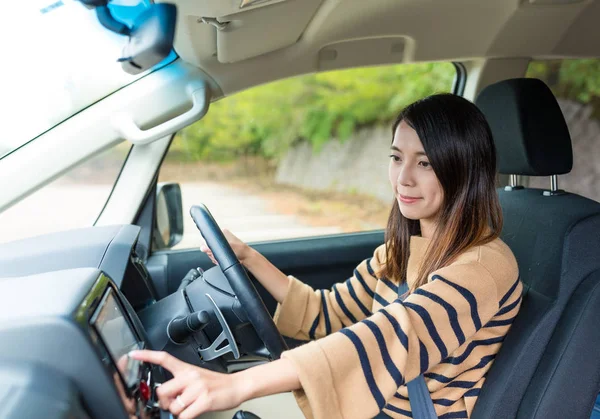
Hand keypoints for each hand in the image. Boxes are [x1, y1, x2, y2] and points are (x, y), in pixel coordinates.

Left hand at [129, 350, 250, 418]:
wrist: (237, 386)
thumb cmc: (216, 384)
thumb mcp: (197, 377)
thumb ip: (181, 382)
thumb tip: (166, 396)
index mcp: (186, 369)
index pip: (164, 358)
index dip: (146, 355)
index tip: (133, 354)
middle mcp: (190, 376)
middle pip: (163, 390)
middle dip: (165, 402)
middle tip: (174, 403)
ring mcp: (197, 388)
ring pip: (174, 406)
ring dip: (178, 411)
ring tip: (189, 407)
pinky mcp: (204, 400)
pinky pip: (185, 415)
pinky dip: (186, 417)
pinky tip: (194, 412)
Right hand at [200, 229, 252, 264]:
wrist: (247, 258)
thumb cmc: (240, 250)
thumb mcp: (225, 249)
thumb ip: (213, 248)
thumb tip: (202, 248)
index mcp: (222, 232)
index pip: (208, 239)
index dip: (208, 247)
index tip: (212, 252)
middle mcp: (221, 238)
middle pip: (208, 248)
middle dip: (212, 254)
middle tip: (217, 257)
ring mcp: (221, 246)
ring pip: (211, 253)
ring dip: (215, 258)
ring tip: (221, 259)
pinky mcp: (222, 253)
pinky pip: (215, 257)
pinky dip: (217, 260)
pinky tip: (221, 261)